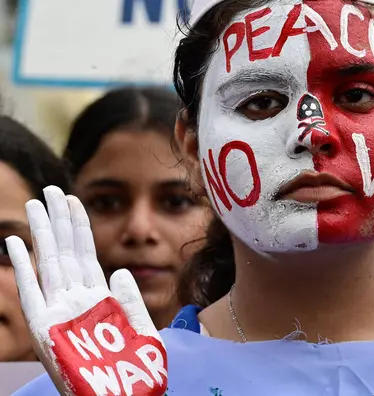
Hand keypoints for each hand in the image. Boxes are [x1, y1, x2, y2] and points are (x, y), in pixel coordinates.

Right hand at [7, 186, 167, 395]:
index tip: (75, 200)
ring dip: (41, 234)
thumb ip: (130, 301)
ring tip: (34, 206)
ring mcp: (58, 311)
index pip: (87, 254)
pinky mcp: (42, 328)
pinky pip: (30, 291)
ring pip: (48, 263)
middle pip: (66, 252)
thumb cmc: (134, 371)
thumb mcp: (141, 332)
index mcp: (99, 297)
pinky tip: (14, 243)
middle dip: (59, 221)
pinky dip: (22, 267)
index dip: (81, 228)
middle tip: (50, 191)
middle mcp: (76, 299)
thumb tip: (119, 271)